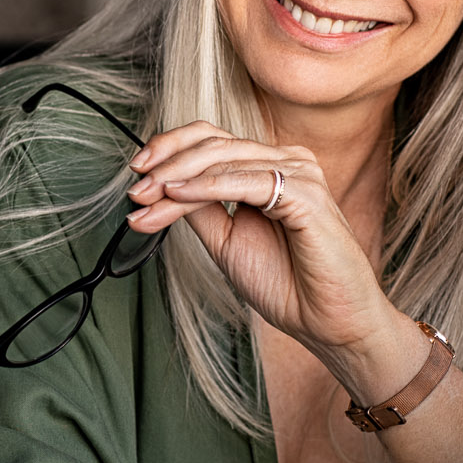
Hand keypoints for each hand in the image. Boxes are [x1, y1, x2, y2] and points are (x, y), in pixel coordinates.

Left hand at [123, 121, 419, 395]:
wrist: (328, 322)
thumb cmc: (287, 284)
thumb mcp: (227, 241)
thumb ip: (200, 209)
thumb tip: (160, 187)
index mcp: (270, 168)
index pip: (213, 140)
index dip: (170, 149)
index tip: (135, 175)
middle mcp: (287, 161)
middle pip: (214, 143)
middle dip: (165, 164)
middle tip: (134, 189)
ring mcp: (299, 172)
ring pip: (223, 159)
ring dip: (176, 177)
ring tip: (146, 197)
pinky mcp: (306, 193)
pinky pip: (247, 181)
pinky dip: (207, 186)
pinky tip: (177, 194)